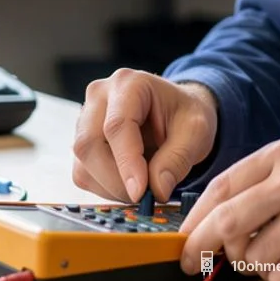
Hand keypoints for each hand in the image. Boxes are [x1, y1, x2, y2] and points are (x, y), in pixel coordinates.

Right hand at [72, 68, 217, 201]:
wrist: (176, 112)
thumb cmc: (184, 115)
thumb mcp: (196, 132)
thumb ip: (178, 158)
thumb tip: (156, 190)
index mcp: (129, 83)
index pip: (117, 125)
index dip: (126, 162)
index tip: (141, 192)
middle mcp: (99, 96)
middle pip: (89, 144)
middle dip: (117, 179)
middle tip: (145, 197)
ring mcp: (85, 118)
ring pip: (83, 163)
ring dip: (111, 187)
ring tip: (143, 188)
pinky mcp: (82, 142)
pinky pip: (83, 173)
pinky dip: (106, 188)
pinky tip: (129, 184)